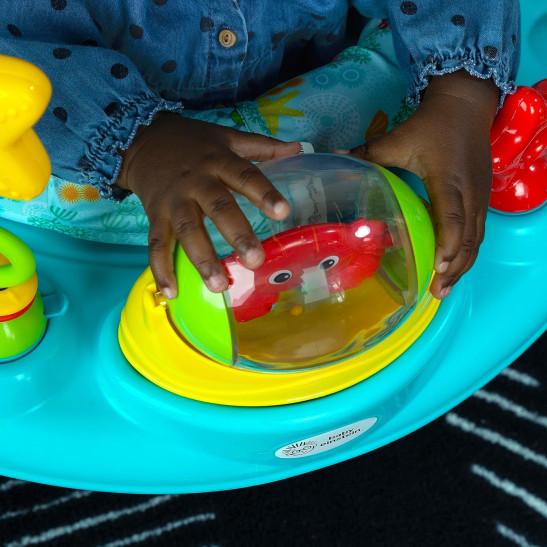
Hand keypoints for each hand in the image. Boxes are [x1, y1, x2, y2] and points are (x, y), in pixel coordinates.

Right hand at [117, 113, 299, 297]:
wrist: (141, 139)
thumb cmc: (193, 142)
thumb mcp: (227, 137)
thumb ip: (262, 146)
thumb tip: (299, 148)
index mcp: (219, 161)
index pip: (246, 176)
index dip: (264, 193)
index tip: (283, 212)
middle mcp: (197, 182)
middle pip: (218, 208)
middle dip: (237, 234)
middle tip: (255, 261)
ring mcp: (173, 201)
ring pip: (187, 230)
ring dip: (201, 259)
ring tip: (218, 285)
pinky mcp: (154, 215)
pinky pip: (156, 244)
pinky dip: (161, 269)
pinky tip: (171, 292)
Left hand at [350, 71, 497, 298]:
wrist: (466, 103)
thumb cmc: (431, 124)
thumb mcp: (397, 139)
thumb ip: (367, 153)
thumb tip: (334, 159)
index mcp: (447, 179)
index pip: (451, 217)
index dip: (447, 244)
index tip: (437, 268)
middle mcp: (468, 191)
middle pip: (468, 237)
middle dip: (454, 267)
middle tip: (435, 292)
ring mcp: (480, 195)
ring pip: (477, 238)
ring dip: (463, 264)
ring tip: (444, 288)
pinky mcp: (483, 195)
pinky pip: (479, 230)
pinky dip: (468, 252)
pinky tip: (456, 266)